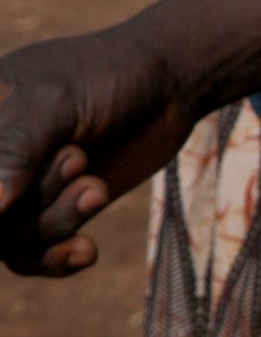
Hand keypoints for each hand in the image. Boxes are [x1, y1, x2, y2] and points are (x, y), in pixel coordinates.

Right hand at [0, 28, 193, 275]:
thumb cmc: (106, 78)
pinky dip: (58, 258)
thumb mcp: (56, 102)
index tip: (12, 198)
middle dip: (31, 202)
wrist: (168, 87)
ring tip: (96, 186)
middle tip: (78, 159)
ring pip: (6, 240)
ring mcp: (15, 188)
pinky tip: (87, 249)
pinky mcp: (51, 212)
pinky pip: (31, 257)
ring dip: (54, 222)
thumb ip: (15, 148)